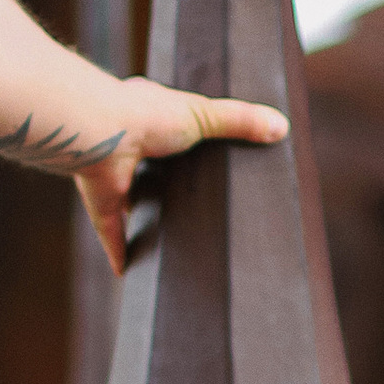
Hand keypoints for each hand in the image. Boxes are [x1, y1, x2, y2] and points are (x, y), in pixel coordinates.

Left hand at [72, 79, 288, 276]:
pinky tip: (129, 270)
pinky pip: (109, 231)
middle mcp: (127, 144)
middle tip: (188, 201)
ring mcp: (113, 173)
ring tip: (167, 232)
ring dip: (141, 213)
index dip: (181, 137)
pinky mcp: (101, 200)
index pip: (169, 127)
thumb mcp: (204, 113)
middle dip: (162, 180)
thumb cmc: (149, 115)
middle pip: (149, 165)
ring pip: (128, 197)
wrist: (102, 133)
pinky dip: (119, 250)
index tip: (198, 153)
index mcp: (148, 114)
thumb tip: (281, 127)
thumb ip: (240, 120)